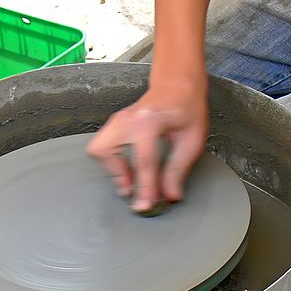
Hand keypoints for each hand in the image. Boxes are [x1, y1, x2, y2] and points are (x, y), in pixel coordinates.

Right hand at [87, 79, 208, 212]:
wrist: (177, 85)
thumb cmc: (186, 108)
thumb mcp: (192, 139)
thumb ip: (178, 169)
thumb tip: (169, 195)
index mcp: (149, 120)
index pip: (143, 161)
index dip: (144, 188)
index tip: (145, 206)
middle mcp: (128, 118)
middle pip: (107, 151)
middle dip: (118, 174)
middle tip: (133, 190)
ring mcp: (118, 119)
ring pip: (99, 149)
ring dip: (113, 169)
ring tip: (130, 180)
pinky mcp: (114, 125)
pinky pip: (103, 147)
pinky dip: (112, 162)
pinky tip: (129, 169)